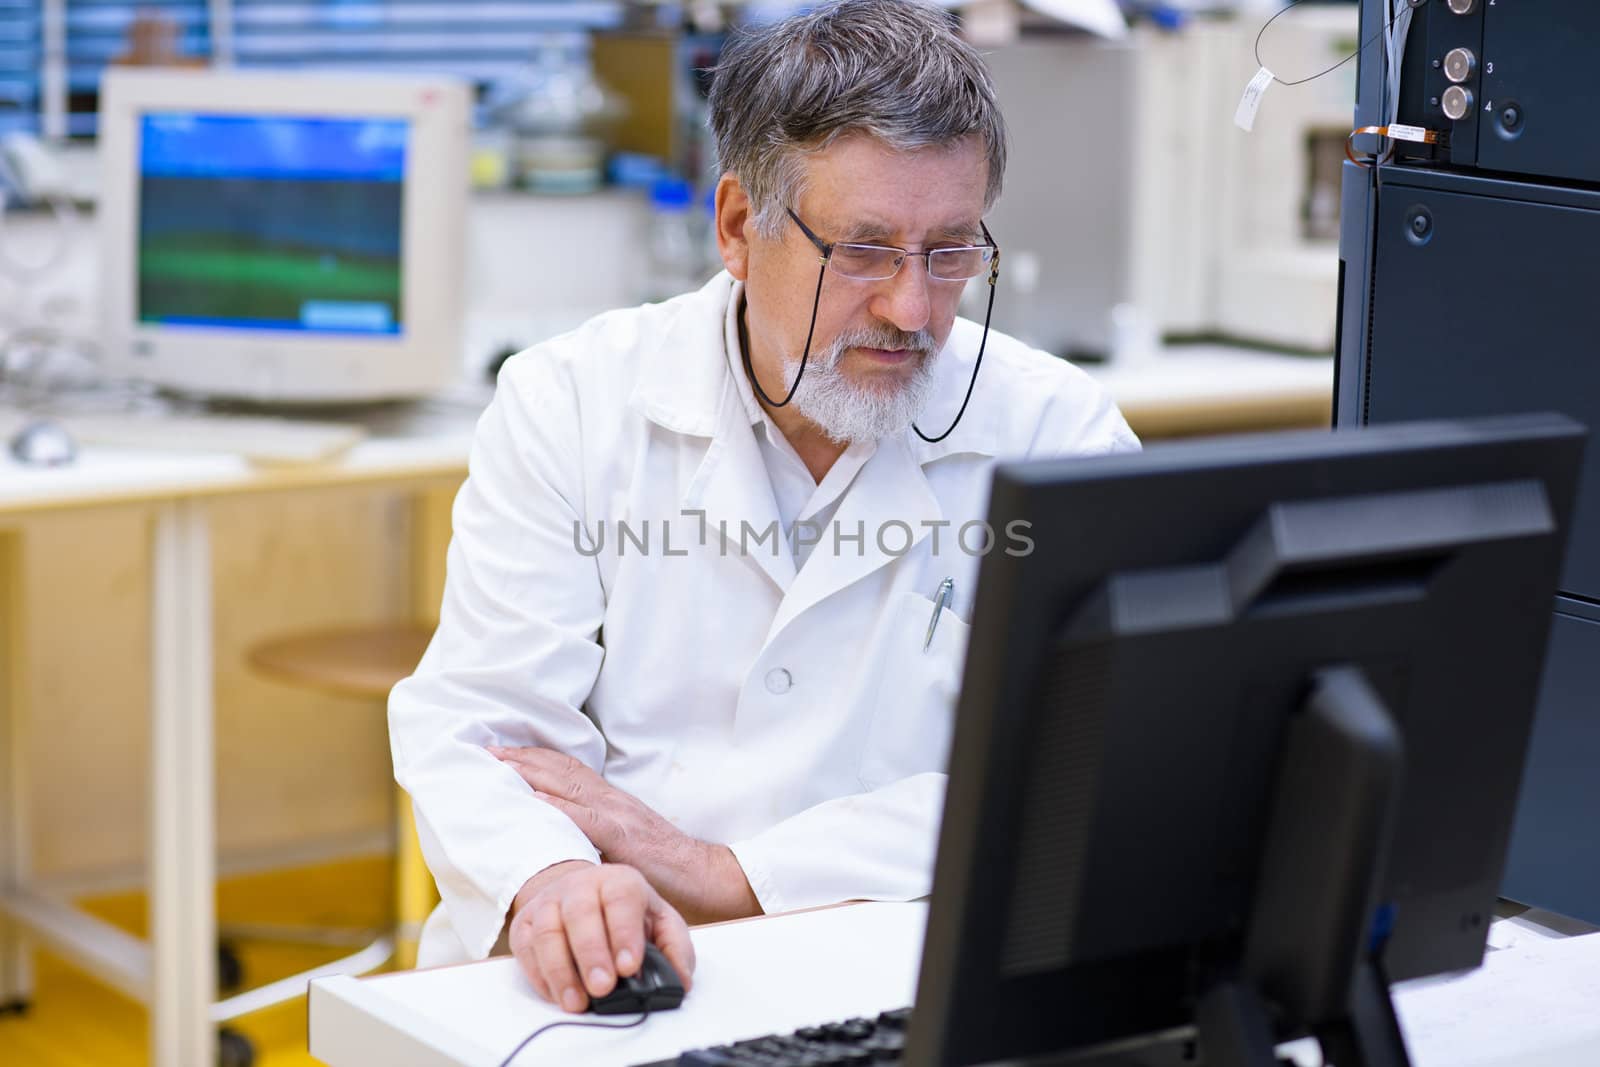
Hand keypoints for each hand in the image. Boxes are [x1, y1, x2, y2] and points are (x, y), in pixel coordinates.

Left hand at [490, 745, 759, 922]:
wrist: (706, 876)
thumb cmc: (667, 867)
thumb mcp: (626, 843)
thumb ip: (598, 835)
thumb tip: (562, 840)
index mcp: (612, 801)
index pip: (568, 769)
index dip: (534, 758)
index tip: (502, 752)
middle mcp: (612, 800)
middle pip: (561, 768)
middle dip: (522, 757)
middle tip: (486, 749)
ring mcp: (619, 815)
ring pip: (569, 784)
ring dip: (530, 771)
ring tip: (498, 763)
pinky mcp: (625, 838)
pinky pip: (587, 819)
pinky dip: (558, 807)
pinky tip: (534, 801)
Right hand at [508, 860, 694, 1013]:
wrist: (581, 892)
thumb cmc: (624, 912)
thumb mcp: (659, 921)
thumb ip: (675, 949)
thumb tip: (680, 982)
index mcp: (619, 881)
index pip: (621, 897)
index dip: (624, 932)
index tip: (629, 966)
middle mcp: (581, 886)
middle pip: (580, 914)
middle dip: (591, 954)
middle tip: (603, 988)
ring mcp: (549, 902)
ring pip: (548, 932)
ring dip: (561, 970)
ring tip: (577, 1002)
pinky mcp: (525, 923)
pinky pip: (526, 948)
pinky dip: (539, 975)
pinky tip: (556, 994)